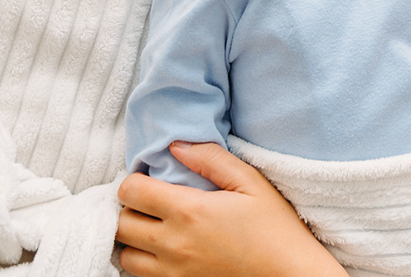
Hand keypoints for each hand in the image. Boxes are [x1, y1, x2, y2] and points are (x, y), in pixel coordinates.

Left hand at [116, 142, 347, 276]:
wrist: (289, 274)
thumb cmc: (275, 227)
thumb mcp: (250, 182)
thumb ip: (211, 159)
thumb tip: (175, 146)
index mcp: (189, 212)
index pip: (131, 191)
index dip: (135, 179)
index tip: (151, 178)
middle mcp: (173, 245)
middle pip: (121, 223)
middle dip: (130, 207)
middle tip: (150, 200)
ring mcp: (173, 272)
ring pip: (124, 253)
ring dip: (132, 238)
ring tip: (154, 226)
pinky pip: (138, 276)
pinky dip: (142, 261)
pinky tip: (163, 249)